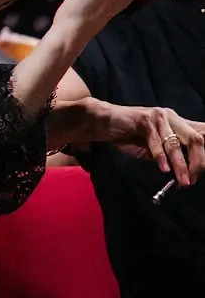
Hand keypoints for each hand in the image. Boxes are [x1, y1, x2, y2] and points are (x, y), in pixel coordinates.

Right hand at [89, 102, 204, 187]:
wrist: (103, 123)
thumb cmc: (129, 136)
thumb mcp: (156, 149)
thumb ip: (172, 156)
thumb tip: (190, 173)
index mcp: (178, 123)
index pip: (202, 135)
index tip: (202, 172)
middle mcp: (173, 117)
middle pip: (196, 140)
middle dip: (198, 162)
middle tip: (192, 179)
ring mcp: (159, 116)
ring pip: (176, 143)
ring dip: (181, 165)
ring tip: (182, 181)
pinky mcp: (145, 119)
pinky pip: (156, 142)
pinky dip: (161, 157)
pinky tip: (163, 169)